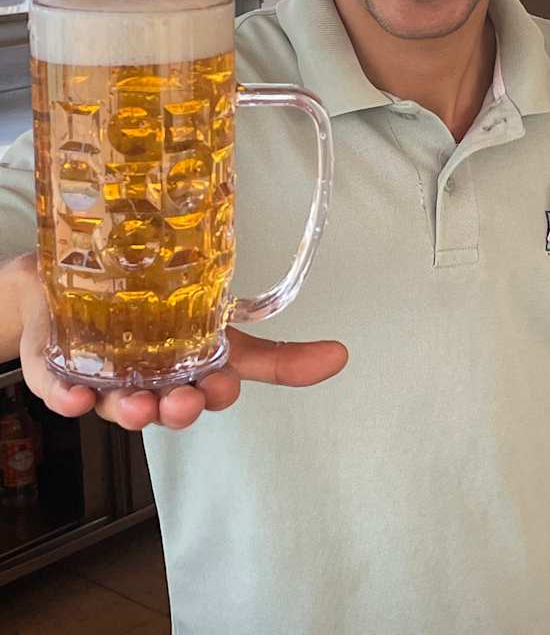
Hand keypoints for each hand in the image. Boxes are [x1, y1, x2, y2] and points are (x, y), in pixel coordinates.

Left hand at [13, 252, 347, 431]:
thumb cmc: (150, 307)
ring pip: (118, 406)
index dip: (218, 395)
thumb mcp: (216, 318)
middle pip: (167, 407)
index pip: (213, 389)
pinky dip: (71, 399)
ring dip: (131, 411)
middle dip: (178, 410)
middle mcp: (151, 383)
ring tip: (138, 403)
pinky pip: (62, 393)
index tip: (222, 388)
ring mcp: (104, 381)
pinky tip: (78, 396)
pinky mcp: (58, 375)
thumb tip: (343, 356)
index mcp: (191, 371)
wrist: (71, 286)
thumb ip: (272, 345)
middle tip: (185, 402)